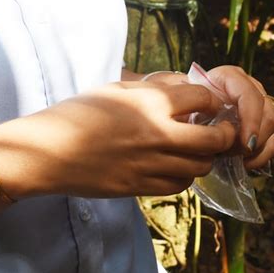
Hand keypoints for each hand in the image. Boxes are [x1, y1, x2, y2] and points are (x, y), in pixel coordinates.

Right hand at [0, 81, 235, 198]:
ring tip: (196, 150)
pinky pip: (178, 186)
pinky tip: (176, 167)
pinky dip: (185, 177)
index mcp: (150, 104)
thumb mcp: (116, 89)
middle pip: (213, 140)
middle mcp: (157, 135)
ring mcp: (150, 165)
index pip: (203, 99)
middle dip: (224, 135)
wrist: (49, 152)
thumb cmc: (79, 114)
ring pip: (200, 167)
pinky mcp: (141, 187)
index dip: (213, 101)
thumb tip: (186, 85)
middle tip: (221, 131)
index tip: (211, 105)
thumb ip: (154, 87)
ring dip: (204, 158)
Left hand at [143, 67, 273, 169]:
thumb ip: (198, 110)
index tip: (245, 143)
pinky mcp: (259, 126)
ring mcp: (256, 106)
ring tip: (233, 156)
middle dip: (253, 137)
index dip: (251, 118)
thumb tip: (222, 130)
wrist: (180, 116)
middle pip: (267, 112)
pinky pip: (270, 143)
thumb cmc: (180, 108)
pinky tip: (243, 163)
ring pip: (271, 127)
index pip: (250, 94)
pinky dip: (260, 156)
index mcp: (229, 77)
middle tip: (231, 152)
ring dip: (255, 147)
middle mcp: (248, 88)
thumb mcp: (183, 105)